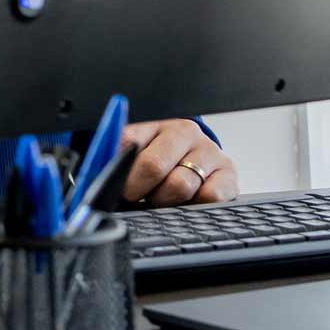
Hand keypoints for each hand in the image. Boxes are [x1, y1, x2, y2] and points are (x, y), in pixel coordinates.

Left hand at [120, 119, 238, 206]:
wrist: (198, 161)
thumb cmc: (160, 160)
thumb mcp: (137, 153)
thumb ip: (119, 159)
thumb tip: (100, 176)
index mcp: (156, 124)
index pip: (129, 144)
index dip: (119, 171)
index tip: (116, 187)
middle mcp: (185, 133)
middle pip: (153, 166)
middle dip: (139, 189)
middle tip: (136, 197)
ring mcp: (209, 152)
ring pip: (180, 185)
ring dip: (165, 200)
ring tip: (161, 199)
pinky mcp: (229, 175)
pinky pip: (209, 196)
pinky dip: (194, 205)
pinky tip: (187, 202)